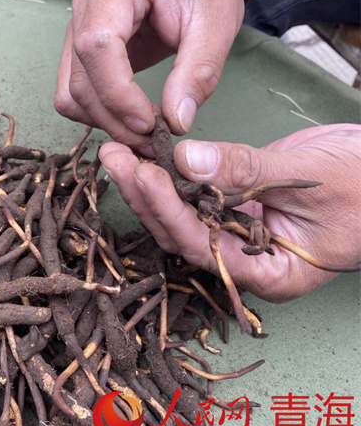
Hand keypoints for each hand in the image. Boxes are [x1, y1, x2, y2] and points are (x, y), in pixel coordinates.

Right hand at [54, 0, 243, 151]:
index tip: (150, 123)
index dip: (118, 94)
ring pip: (71, 93)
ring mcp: (78, 29)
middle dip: (115, 120)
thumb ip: (199, 71)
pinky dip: (98, 113)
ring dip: (104, 122)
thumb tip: (176, 122)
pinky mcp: (83, 49)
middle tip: (154, 140)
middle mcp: (86, 8)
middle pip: (80, 80)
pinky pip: (76, 92)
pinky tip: (130, 118)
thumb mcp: (216, 21)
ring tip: (144, 133)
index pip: (97, 47)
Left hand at [99, 124, 360, 301]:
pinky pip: (194, 195)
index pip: (204, 247)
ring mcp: (236, 234)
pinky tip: (147, 153)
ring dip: (149, 185)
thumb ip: (248, 171)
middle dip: (145, 196)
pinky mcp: (232, 207)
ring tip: (119, 152)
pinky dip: (171, 176)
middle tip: (114, 157)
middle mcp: (243, 259)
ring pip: (180, 215)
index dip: (170, 212)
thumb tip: (186, 160)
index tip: (143, 175)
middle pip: (181, 234)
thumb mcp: (311, 178)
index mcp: (268, 273)